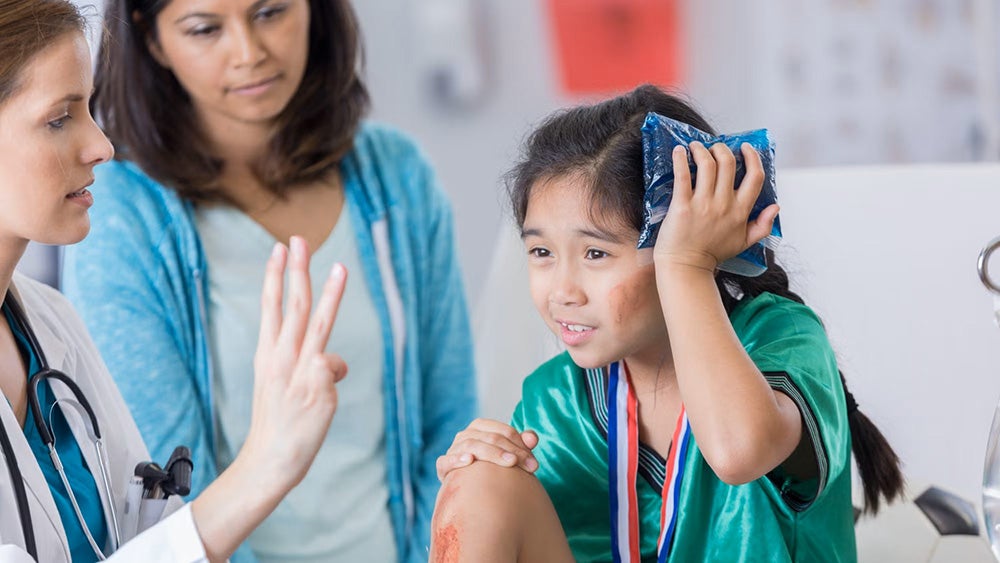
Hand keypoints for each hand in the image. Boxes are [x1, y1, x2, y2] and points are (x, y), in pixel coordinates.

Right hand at [238, 236, 347, 490]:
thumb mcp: (286, 387)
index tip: (279, 249)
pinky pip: (334, 365)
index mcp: (267, 355)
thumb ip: (310, 365)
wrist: (270, 460)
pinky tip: (324, 393)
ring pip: (317, 323)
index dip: (275, 276)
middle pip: (291, 305)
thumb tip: (335, 362)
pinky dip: (335, 372)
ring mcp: (298, 371)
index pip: (271, 307)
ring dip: (330, 294)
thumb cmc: (280, 424)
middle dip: (297, 270)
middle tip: (299, 239)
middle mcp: (280, 358)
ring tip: (341, 267)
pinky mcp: (316, 387)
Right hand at [435, 418, 538, 480]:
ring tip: (510, 463)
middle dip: (513, 452)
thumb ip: (521, 445)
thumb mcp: (508, 455)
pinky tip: (469, 460)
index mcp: (481, 427)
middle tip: (531, 467)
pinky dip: (456, 458)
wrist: (468, 488)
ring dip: (493, 453)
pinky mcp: (443, 466)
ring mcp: (453, 449)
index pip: (504, 431)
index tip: (534, 464)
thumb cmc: (491, 468)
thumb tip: (533, 438)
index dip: (521, 445)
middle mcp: (465, 435)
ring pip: (473, 445)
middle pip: (491, 438)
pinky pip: (446, 461)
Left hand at [653, 141, 778, 272]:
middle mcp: (724, 205)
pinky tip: (679, 151)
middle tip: (714, 147)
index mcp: (741, 211)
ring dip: (701, 150)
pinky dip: (680, 159)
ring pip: (707, 164)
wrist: (686, 267)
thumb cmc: (712, 254)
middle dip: (722, 149)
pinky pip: (683, 176)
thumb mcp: (744, 242)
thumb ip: (763, 226)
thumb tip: (776, 206)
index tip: (745, 147)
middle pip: (728, 163)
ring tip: (695, 147)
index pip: (755, 177)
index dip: (752, 157)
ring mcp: (703, 204)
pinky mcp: (682, 206)